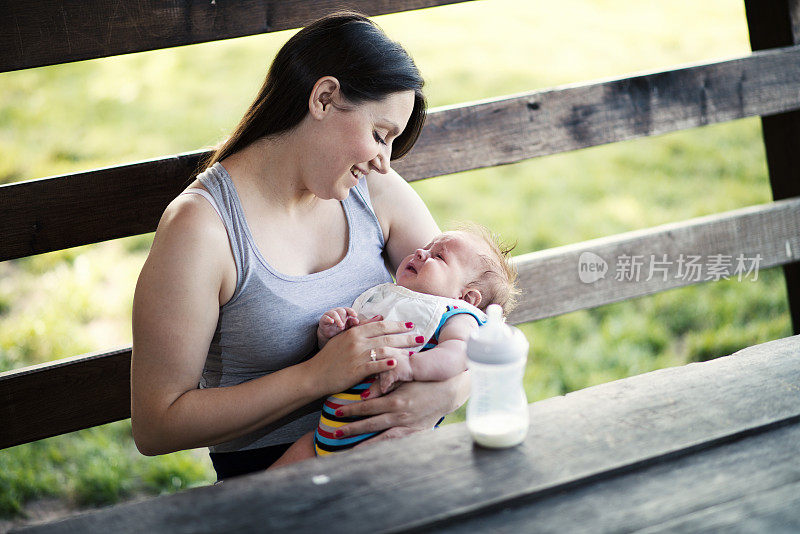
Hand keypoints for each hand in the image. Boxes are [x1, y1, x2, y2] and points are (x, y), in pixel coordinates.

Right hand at [303, 317, 419, 396]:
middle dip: (406, 336)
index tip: (411, 324)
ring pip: (384, 350)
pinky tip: (397, 363)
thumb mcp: (343, 337)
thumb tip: (379, 317)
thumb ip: (361, 326)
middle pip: (387, 337)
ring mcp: (356, 356)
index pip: (381, 325)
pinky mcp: (355, 370)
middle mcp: (357, 341)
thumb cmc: (330, 357)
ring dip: (401, 350)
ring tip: (415, 352)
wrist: (315, 375)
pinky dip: (386, 364)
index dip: (397, 324)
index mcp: (355, 332)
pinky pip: (374, 366)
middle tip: (421, 336)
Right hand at [317, 307, 358, 347]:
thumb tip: (357, 321)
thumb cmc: (338, 329)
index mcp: (343, 312)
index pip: (348, 309)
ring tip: (341, 326)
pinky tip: (332, 321)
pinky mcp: (323, 318)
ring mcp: (329, 314)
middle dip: (344, 318)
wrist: (328, 335)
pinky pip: (326, 317)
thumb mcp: (346, 327)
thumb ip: (352, 323)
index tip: (355, 315)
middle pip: (341, 310)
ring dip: (338, 319)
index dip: (351, 311)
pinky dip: (329, 319)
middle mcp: (336, 311)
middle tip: (344, 326)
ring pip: (334, 313)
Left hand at [334, 374, 468, 443]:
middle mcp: (400, 417)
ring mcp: (408, 428)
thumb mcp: (404, 379)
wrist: (447, 391)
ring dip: (364, 444)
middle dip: (351, 429)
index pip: (368, 407)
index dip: (351, 410)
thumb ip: (384, 384)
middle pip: (370, 425)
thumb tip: (364, 392)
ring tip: (350, 450)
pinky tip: (373, 454)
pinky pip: (396, 444)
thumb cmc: (423, 382)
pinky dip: (383, 449)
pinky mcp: (415, 435)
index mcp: (395, 401)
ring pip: (382, 439)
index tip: (337, 412)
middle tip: (335, 432)